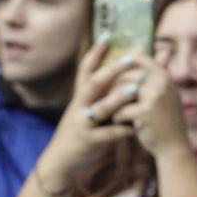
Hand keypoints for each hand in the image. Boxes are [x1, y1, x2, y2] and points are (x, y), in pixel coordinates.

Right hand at [38, 38, 140, 183]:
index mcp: (80, 97)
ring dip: (117, 98)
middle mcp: (79, 107)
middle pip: (94, 83)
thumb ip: (102, 97)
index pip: (86, 69)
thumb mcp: (86, 112)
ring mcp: (83, 124)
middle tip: (131, 58)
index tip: (109, 34)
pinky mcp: (88, 142)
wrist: (61, 163)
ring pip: (100, 108)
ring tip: (134, 89)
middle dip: (113, 70)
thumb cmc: (79, 134)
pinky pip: (107, 135)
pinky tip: (135, 128)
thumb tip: (121, 79)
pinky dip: (122, 131)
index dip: (96, 52)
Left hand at [112, 55, 189, 157]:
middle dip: (112, 87)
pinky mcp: (145, 112)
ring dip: (111, 102)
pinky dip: (116, 117)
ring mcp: (154, 96)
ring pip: (121, 91)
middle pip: (126, 75)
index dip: (122, 66)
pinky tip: (116, 123)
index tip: (111, 76)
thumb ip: (152, 78)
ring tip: (107, 110)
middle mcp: (161, 82)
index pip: (139, 59)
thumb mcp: (164, 95)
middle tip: (103, 97)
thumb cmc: (165, 121)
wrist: (174, 146)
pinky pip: (121, 110)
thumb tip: (135, 54)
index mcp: (164, 76)